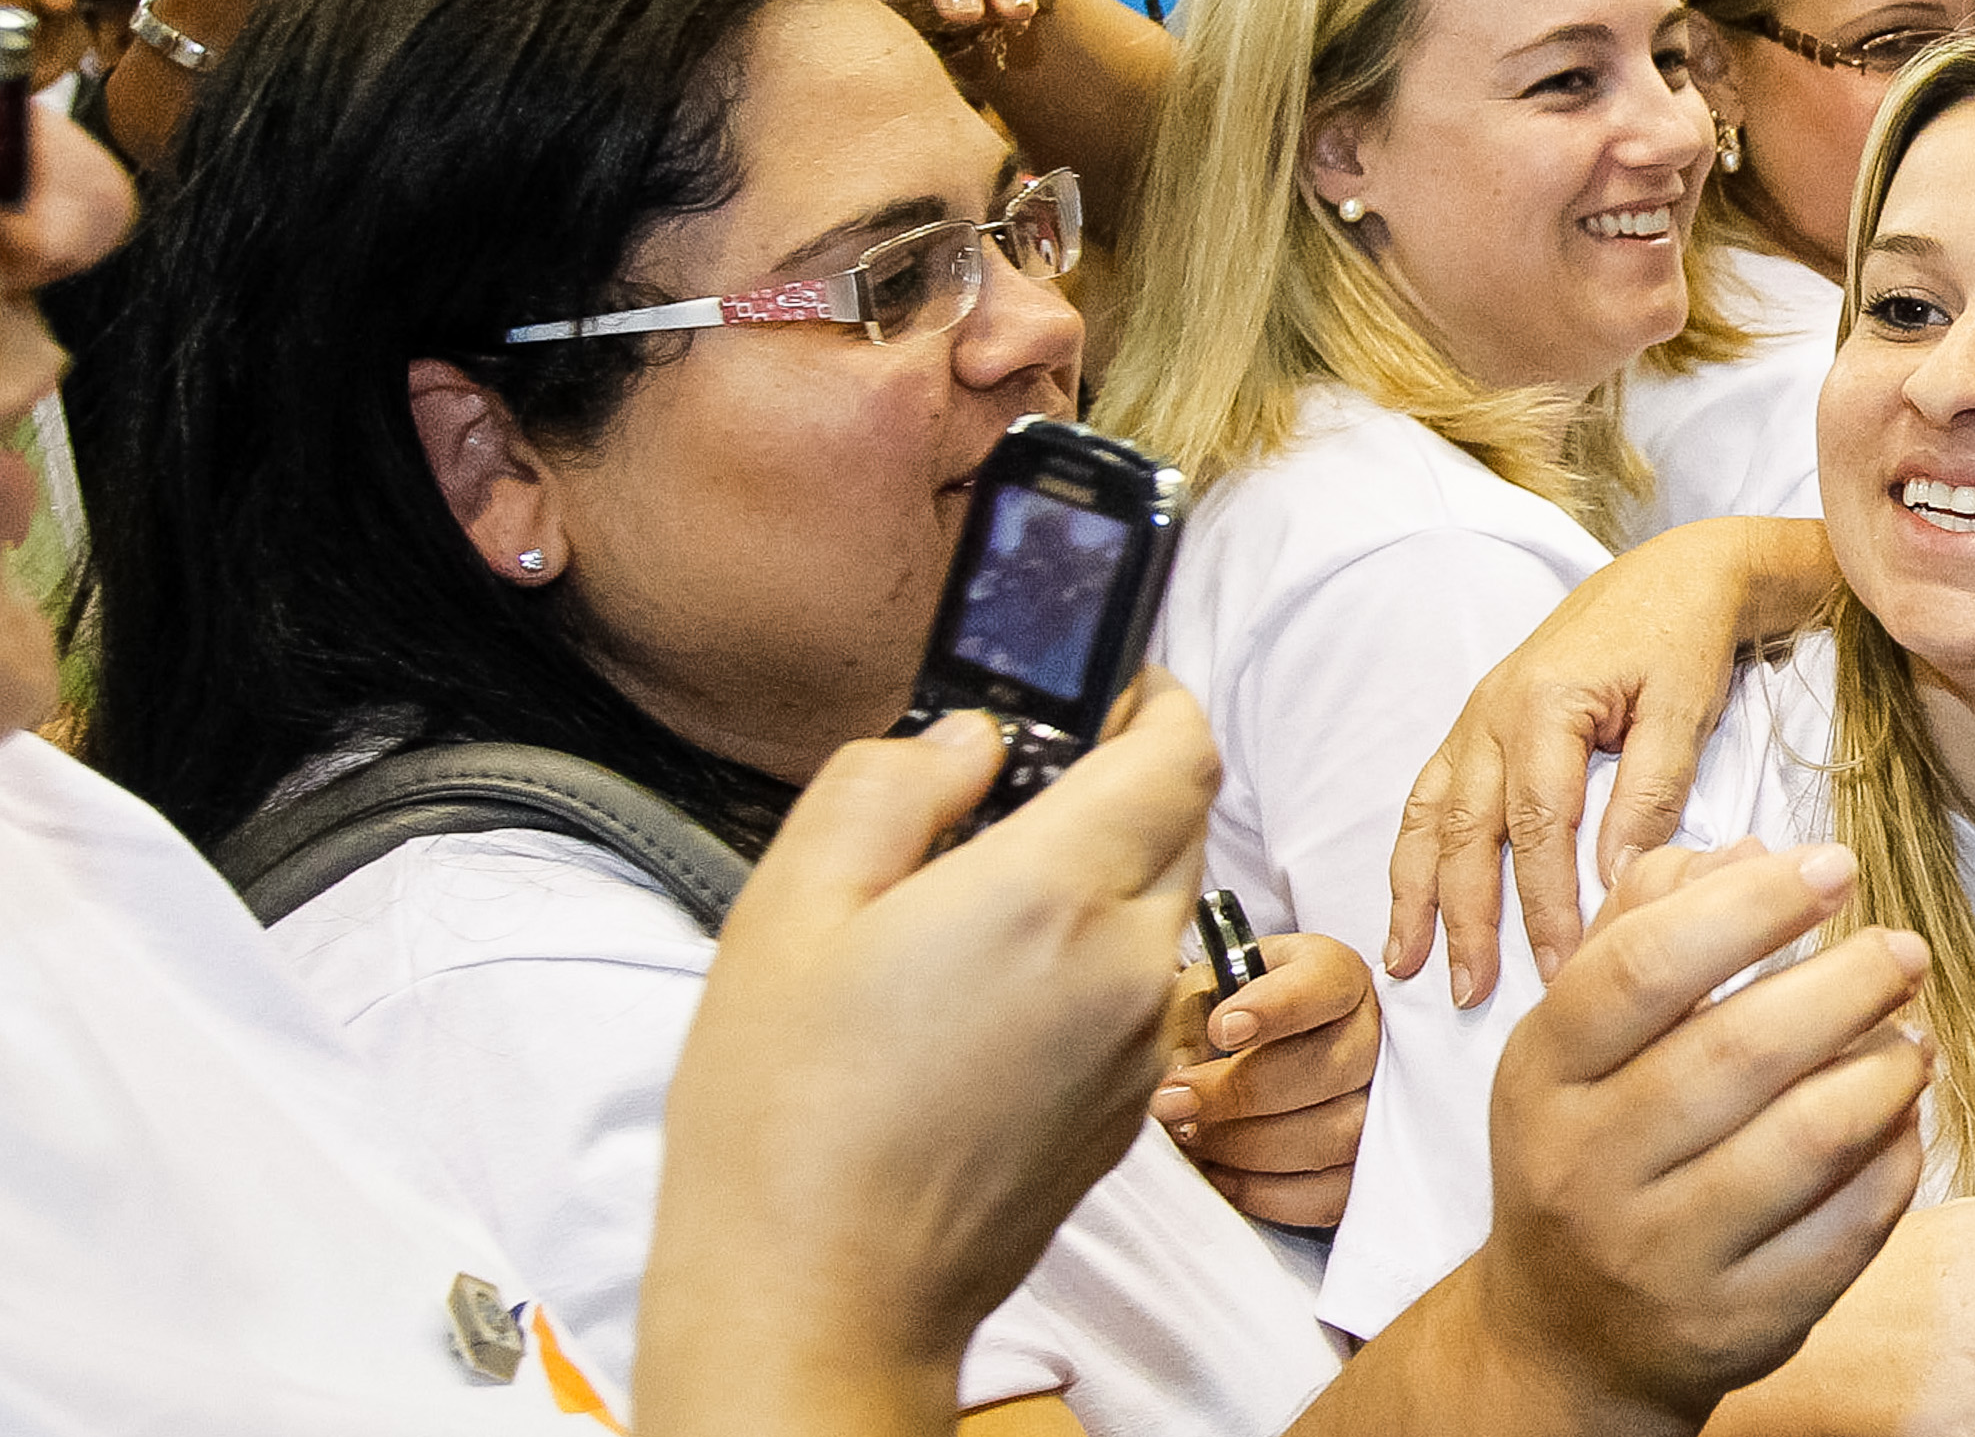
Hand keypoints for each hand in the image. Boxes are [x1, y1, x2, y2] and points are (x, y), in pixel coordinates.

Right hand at [637, 685, 1221, 1436]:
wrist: (820, 1293)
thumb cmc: (788, 1115)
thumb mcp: (793, 904)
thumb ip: (890, 784)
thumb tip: (968, 738)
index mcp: (1054, 894)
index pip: (1179, 750)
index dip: (1155, 698)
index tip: (1110, 686)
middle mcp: (1128, 965)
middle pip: (1183, 820)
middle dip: (1125, 778)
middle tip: (1019, 783)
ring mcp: (1140, 1044)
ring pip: (1165, 906)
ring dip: (1109, 871)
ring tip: (985, 892)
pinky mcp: (1129, 1105)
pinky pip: (1143, 991)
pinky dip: (1097, 957)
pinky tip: (990, 987)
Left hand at [1158, 930, 1379, 1227]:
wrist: (1246, 1055)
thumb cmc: (1222, 1013)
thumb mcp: (1201, 989)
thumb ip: (1188, 1014)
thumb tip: (1178, 1070)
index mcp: (1334, 973)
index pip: (1323, 984)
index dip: (1276, 1009)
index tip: (1221, 1028)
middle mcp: (1371, 1032)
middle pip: (1331, 1067)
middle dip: (1242, 1092)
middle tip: (1174, 1102)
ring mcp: (1380, 1102)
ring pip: (1335, 1135)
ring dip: (1249, 1145)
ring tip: (1192, 1137)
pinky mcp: (1364, 1165)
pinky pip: (1328, 1193)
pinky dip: (1266, 1191)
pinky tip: (1218, 1172)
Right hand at [1388, 515, 1825, 1006]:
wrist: (1676, 573)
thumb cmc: (1686, 638)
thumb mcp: (1684, 710)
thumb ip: (1651, 793)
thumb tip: (1617, 879)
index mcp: (1544, 704)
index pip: (1536, 828)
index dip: (1544, 907)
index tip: (1563, 973)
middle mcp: (1492, 711)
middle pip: (1465, 831)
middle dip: (1464, 918)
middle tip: (1468, 994)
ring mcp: (1475, 716)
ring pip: (1429, 815)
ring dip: (1416, 893)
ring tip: (1406, 964)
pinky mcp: (1477, 723)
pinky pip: (1428, 793)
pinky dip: (1412, 853)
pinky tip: (1408, 902)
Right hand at [1466, 840, 1933, 1424]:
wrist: (1565, 1336)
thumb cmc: (1586, 1150)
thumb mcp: (1576, 1038)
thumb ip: (1647, 925)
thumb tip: (1750, 849)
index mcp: (1544, 1074)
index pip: (1647, 967)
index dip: (1753, 904)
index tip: (1834, 865)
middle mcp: (1590, 1166)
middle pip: (1742, 1049)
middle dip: (1849, 982)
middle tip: (1904, 949)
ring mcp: (1664, 1255)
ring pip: (1810, 1141)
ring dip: (1888, 1070)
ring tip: (1914, 1035)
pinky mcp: (1740, 1322)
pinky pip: (1849, 1228)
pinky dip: (1896, 1158)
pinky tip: (1903, 1117)